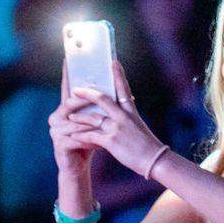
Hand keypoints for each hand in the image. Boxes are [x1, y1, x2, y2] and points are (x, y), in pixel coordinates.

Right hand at [49, 60, 102, 179]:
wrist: (79, 166)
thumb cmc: (89, 141)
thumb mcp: (96, 121)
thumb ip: (101, 106)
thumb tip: (119, 88)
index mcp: (65, 109)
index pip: (67, 88)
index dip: (67, 74)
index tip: (68, 58)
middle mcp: (56, 117)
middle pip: (69, 103)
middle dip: (84, 99)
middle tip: (97, 93)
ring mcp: (55, 131)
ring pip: (75, 122)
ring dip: (90, 122)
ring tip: (104, 122)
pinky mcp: (59, 145)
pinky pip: (76, 139)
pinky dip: (89, 140)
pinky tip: (100, 141)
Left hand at [63, 60, 166, 178]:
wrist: (155, 160)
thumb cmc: (147, 146)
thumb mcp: (139, 127)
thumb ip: (127, 119)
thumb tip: (118, 114)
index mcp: (131, 111)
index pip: (123, 89)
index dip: (118, 75)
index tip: (113, 62)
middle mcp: (123, 116)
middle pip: (102, 99)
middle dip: (87, 93)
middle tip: (76, 89)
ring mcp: (117, 128)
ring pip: (93, 118)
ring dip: (79, 116)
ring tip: (68, 115)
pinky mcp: (111, 141)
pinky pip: (91, 136)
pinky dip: (80, 136)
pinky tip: (72, 136)